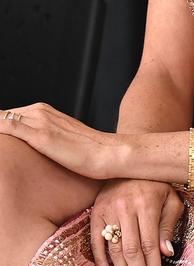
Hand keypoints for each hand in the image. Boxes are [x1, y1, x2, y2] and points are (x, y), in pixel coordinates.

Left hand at [0, 103, 117, 178]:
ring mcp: (38, 121)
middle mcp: (38, 111)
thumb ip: (43, 140)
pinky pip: (6, 127)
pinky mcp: (40, 135)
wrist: (109, 153)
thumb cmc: (89, 153)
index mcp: (42, 112)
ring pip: (0, 119)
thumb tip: (35, 151)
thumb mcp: (61, 142)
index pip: (5, 117)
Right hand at [91, 179, 182, 265]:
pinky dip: (100, 260)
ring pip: (114, 248)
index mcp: (147, 205)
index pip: (150, 245)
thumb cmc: (156, 184)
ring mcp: (108, 210)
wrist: (131, 162)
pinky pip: (95, 241)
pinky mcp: (95, 212)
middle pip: (131, 250)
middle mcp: (126, 208)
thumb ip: (168, 225)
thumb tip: (166, 253)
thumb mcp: (171, 199)